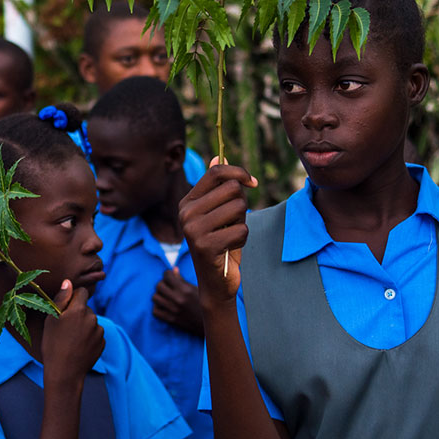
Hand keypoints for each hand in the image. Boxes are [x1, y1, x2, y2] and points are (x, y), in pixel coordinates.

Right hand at [41, 281, 104, 390]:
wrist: (64, 372)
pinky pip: (95, 334)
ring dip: (83, 326)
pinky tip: (78, 347)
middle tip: (65, 328)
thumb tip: (68, 282)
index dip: (73, 298)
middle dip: (77, 313)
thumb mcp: (51, 320)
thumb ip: (61, 299)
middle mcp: (93, 318)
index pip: (82, 292)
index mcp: (79, 310)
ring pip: (91, 322)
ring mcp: (99, 332)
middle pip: (86, 308)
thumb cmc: (53, 345)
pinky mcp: (103, 343)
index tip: (65, 308)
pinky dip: (89, 338)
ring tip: (71, 340)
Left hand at [152, 267, 203, 335]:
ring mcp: (173, 310)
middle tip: (168, 286)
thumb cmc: (204, 304)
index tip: (170, 276)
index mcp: (185, 290)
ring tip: (166, 296)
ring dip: (159, 295)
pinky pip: (155, 311)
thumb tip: (173, 269)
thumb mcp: (197, 289)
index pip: (167, 276)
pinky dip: (157, 307)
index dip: (167, 274)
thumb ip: (183, 280)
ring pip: (155, 297)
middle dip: (162, 284)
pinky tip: (164, 306)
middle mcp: (178, 299)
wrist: (208, 324)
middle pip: (159, 286)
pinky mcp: (171, 320)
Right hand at [179, 160, 257, 306]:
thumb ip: (218, 187)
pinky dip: (243, 239)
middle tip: (233, 222)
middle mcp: (186, 214)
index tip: (253, 182)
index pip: (216, 172)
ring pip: (239, 208)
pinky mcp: (206, 246)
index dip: (239, 172)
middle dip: (242, 204)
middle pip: (232, 189)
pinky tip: (231, 248)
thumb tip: (219, 155)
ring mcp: (193, 230)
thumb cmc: (221, 243)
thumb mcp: (220, 213)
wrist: (216, 282)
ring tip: (230, 236)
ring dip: (243, 223)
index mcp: (187, 202)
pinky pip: (241, 230)